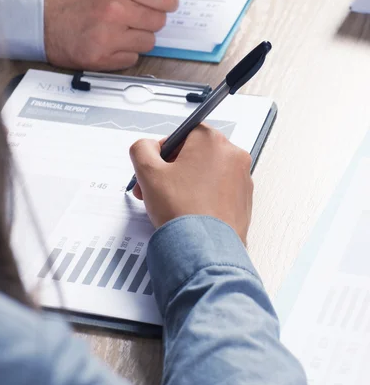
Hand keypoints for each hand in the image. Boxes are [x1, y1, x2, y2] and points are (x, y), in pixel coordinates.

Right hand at [44, 0, 177, 69]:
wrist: (35, 14)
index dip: (168, 2)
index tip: (163, 4)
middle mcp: (114, 10)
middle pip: (159, 22)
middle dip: (149, 19)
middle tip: (132, 16)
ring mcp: (107, 36)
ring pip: (148, 43)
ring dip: (137, 37)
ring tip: (117, 29)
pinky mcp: (99, 58)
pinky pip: (131, 59)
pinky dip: (123, 53)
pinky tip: (108, 42)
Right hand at [129, 125, 252, 243]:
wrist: (204, 250)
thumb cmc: (183, 212)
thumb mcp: (147, 172)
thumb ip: (141, 149)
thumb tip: (146, 146)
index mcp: (212, 141)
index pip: (183, 133)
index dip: (164, 151)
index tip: (156, 167)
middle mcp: (233, 155)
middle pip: (195, 153)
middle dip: (172, 169)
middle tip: (157, 187)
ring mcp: (242, 178)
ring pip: (207, 173)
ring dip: (187, 183)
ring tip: (171, 203)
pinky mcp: (244, 200)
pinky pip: (219, 191)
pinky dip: (203, 197)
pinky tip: (188, 212)